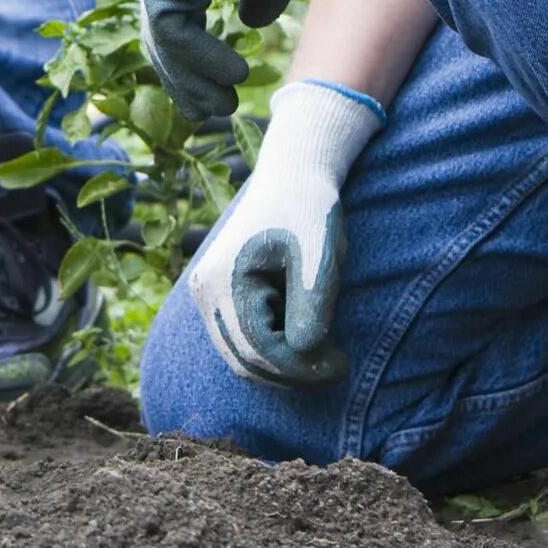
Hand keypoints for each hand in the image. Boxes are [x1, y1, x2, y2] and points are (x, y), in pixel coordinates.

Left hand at [135, 0, 306, 125]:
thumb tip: (249, 26)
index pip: (173, 28)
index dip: (191, 66)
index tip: (213, 96)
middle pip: (162, 42)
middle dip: (186, 84)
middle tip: (211, 116)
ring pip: (165, 42)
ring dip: (193, 80)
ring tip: (222, 108)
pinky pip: (175, 29)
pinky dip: (201, 58)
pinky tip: (232, 76)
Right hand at [184, 80, 383, 385]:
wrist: (291, 175)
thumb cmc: (308, 211)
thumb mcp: (318, 258)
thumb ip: (311, 307)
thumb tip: (305, 355)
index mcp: (223, 279)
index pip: (259, 349)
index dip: (302, 368)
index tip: (343, 365)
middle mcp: (204, 291)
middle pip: (244, 360)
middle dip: (293, 372)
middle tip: (337, 365)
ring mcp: (205, 293)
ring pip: (239, 355)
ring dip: (282, 362)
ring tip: (325, 350)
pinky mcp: (215, 294)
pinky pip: (239, 338)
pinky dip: (272, 346)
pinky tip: (304, 331)